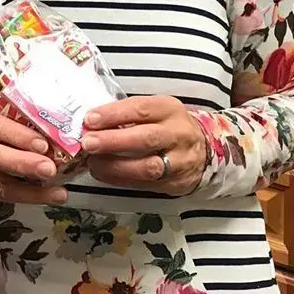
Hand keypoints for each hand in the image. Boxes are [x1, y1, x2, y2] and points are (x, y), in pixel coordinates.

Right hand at [0, 110, 67, 204]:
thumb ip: (12, 123)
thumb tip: (50, 132)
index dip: (18, 136)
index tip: (42, 143)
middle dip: (24, 164)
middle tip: (50, 168)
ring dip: (30, 191)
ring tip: (56, 192)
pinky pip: (1, 199)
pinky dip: (26, 199)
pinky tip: (46, 198)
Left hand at [80, 96, 206, 196]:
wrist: (205, 149)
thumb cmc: (166, 124)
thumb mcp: (154, 109)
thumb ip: (128, 113)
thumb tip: (91, 121)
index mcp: (169, 109)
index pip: (140, 109)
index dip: (113, 114)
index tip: (89, 119)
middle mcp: (177, 134)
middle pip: (146, 139)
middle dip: (113, 141)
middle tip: (88, 143)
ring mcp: (180, 161)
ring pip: (148, 166)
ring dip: (116, 166)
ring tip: (93, 163)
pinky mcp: (177, 183)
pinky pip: (147, 184)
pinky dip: (122, 180)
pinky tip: (104, 174)